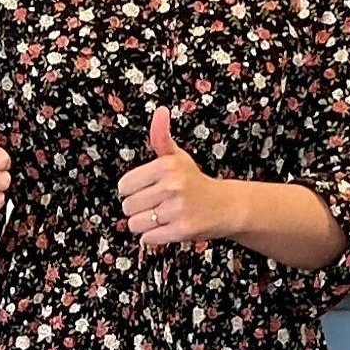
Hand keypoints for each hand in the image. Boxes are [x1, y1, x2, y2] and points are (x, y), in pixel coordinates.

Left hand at [118, 107, 237, 250]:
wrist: (225, 206)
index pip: (124, 186)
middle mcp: (171, 186)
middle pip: (128, 206)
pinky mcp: (181, 230)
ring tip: (161, 216)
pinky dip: (154, 236)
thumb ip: (161, 137)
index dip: (132, 190)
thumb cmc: (195, 182)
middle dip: (138, 208)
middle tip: (155, 204)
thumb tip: (160, 111)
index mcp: (166, 166)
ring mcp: (176, 210)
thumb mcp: (177, 157)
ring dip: (145, 224)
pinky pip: (149, 238)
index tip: (146, 190)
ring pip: (135, 224)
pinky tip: (167, 227)